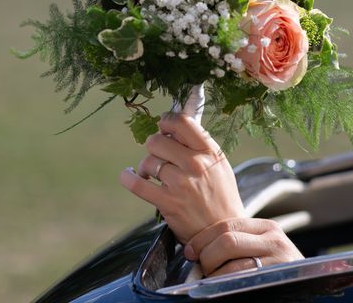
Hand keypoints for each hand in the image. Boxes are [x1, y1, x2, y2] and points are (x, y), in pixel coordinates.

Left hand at [120, 113, 245, 242]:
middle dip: (154, 146)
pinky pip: (138, 184)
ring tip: (150, 173)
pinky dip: (128, 178)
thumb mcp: (219, 165)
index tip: (163, 126)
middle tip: (158, 155)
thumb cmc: (221, 196)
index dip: (167, 120)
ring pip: (148, 161)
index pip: (183, 122)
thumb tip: (173, 128)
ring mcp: (181, 183)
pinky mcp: (168, 202)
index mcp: (210, 152)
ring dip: (145, 166)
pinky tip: (129, 175)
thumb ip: (199, 146)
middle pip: (158, 141)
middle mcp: (196, 164)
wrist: (223, 232)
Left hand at [184, 217, 303, 276]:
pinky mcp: (276, 279)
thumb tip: (198, 247)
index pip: (226, 225)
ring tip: (212, 281)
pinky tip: (221, 289)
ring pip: (231, 265)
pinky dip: (223, 286)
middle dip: (206, 257)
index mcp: (267, 227)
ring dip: (213, 275)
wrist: (306, 287)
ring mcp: (278, 261)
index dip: (202, 238)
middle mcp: (274, 240)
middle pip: (227, 241)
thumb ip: (240, 241)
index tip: (190, 251)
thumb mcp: (262, 248)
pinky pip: (239, 283)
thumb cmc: (275, 271)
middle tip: (201, 270)